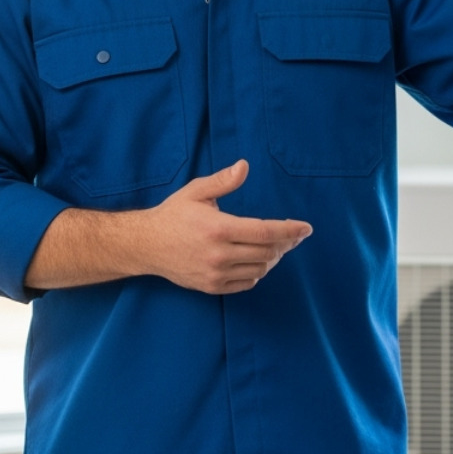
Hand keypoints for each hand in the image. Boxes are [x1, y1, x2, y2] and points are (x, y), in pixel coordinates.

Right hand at [137, 160, 311, 293]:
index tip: (306, 228)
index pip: (265, 232)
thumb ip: (223, 181)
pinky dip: (258, 271)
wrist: (146, 245)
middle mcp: (219, 254)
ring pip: (260, 269)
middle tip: (295, 235)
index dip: (290, 230)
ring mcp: (215, 273)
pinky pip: (247, 282)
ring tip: (276, 245)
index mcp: (219, 228)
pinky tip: (257, 259)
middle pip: (267, 252)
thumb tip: (245, 166)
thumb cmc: (173, 215)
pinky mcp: (211, 286)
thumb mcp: (196, 192)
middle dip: (286, 243)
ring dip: (273, 257)